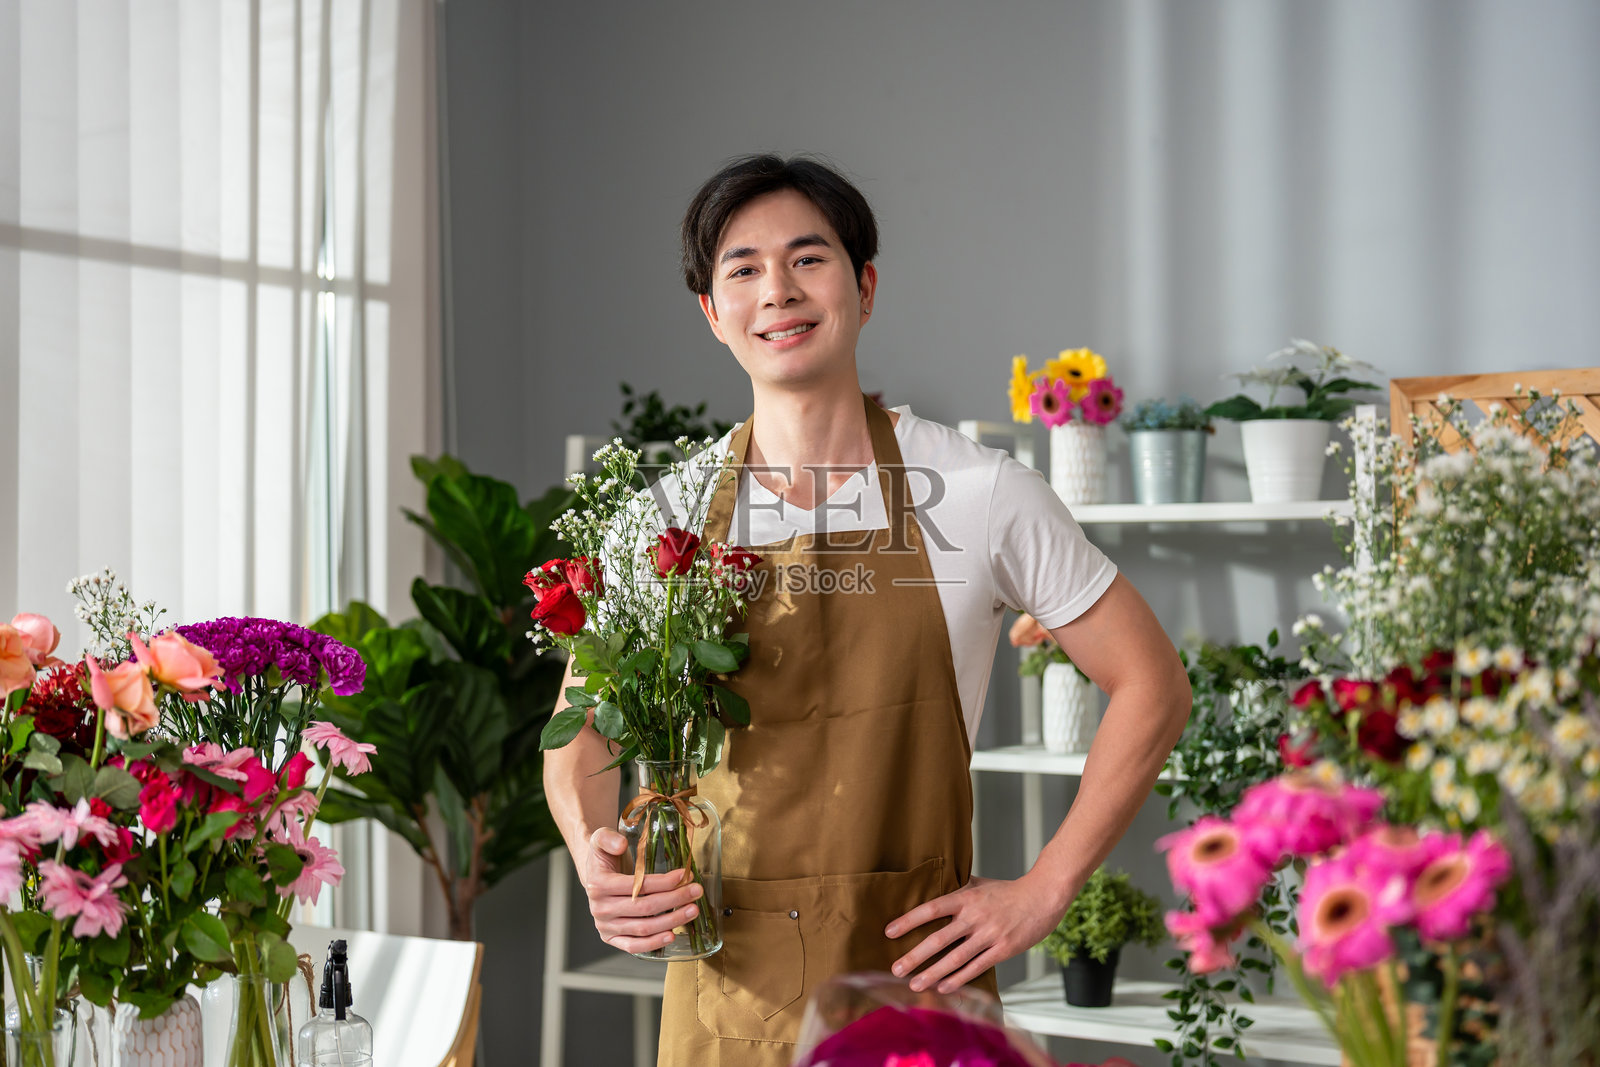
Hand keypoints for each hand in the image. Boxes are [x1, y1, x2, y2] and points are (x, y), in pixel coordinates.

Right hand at [581, 827, 703, 953]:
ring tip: (693, 910)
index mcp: (598, 885)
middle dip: (674, 899)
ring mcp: (605, 926)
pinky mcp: (611, 939)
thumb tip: (621, 844)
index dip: (663, 882)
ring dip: (671, 921)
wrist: (596, 876)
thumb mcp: (600, 839)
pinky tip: (672, 935)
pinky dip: (654, 943)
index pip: (636, 886)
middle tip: (696, 891)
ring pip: (643, 928)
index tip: (685, 875)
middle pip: (644, 908)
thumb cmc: (604, 858)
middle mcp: (600, 909)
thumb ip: (608, 838)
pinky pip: (634, 946)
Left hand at [885, 874, 1064, 993]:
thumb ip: (958, 890)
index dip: (909, 920)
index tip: (889, 932)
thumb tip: (934, 888)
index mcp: (966, 898)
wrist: (1043, 896)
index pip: (931, 909)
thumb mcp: (980, 884)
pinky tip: (943, 987)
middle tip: (895, 968)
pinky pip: (977, 967)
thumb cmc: (1009, 891)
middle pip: (939, 939)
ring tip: (914, 984)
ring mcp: (989, 934)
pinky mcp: (1003, 949)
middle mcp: (975, 916)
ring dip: (932, 973)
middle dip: (915, 956)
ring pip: (955, 958)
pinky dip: (959, 979)